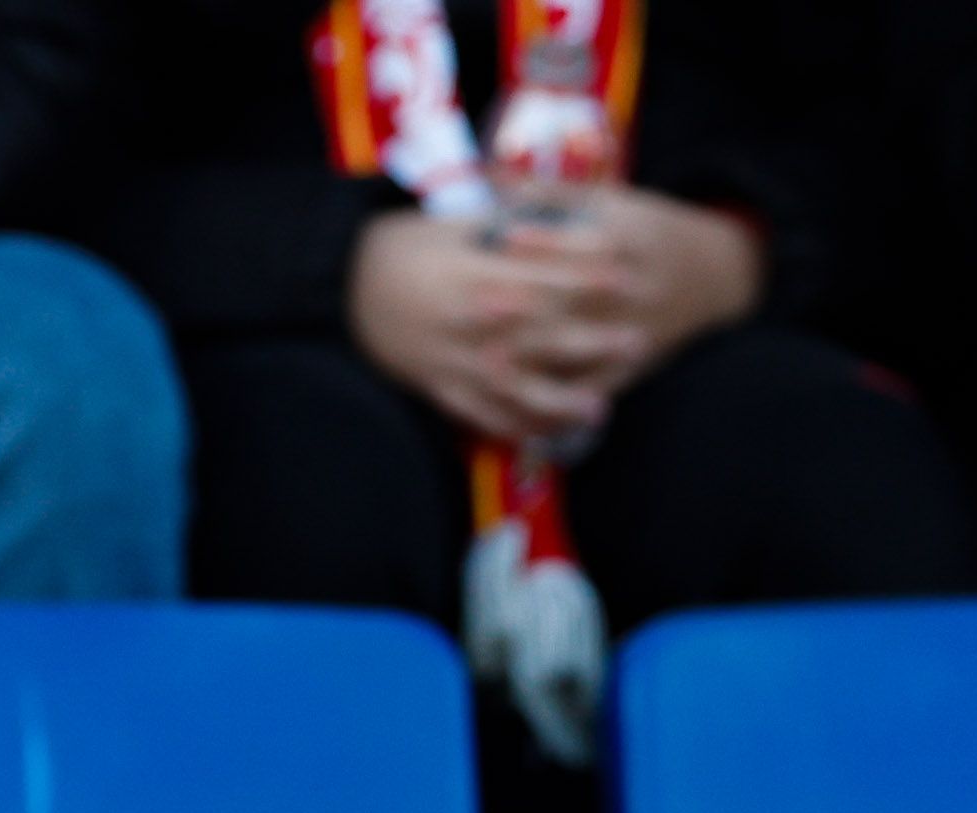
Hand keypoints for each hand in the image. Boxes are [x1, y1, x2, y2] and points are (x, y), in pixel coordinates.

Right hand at [350, 211, 600, 448]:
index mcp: (474, 278)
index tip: (624, 278)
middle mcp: (470, 327)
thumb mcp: (447, 225)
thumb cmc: (398, 248)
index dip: (587, 279)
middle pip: (541, 336)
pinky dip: (516, 428)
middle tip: (637, 341)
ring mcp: (455, 364)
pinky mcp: (440, 390)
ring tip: (600, 407)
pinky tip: (548, 433)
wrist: (340, 289)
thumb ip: (499, 226)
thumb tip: (548, 214)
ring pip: (517, 389)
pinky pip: (483, 417)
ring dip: (562, 401)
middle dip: (592, 341)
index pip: (542, 278)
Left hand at [475, 186, 763, 401]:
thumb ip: (555, 192)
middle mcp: (635, 290)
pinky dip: (559, 400)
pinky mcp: (633, 368)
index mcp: (631, 242)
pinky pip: (593, 388)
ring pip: (581, 352)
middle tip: (475, 305)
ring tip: (488, 361)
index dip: (543, 240)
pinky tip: (520, 404)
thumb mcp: (613, 200)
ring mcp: (635, 334)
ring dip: (535, 360)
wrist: (712, 276)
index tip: (500, 238)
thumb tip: (497, 175)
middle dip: (527, 305)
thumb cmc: (648, 229)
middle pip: (577, 300)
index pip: (585, 242)